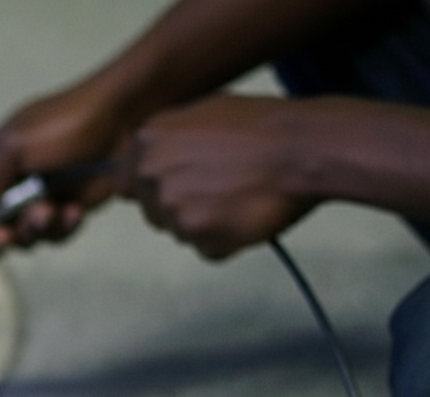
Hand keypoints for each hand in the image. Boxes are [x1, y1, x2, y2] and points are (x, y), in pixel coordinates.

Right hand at [0, 81, 129, 266]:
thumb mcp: (17, 146)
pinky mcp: (66, 210)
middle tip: (7, 234)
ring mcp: (38, 201)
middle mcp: (9, 187)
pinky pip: (55, 235)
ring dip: (36, 228)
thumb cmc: (65, 122)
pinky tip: (75, 209)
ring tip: (51, 209)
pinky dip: (64, 227)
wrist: (124, 119)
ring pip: (25, 238)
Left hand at [118, 94, 319, 259]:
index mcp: (147, 140)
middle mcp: (150, 172)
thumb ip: (167, 141)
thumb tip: (148, 163)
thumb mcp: (202, 113)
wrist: (303, 146)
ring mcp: (171, 205)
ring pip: (178, 232)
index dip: (153, 189)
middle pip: (152, 211)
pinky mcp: (197, 232)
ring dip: (205, 226)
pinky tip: (247, 217)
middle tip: (221, 193)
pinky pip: (205, 250)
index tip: (179, 188)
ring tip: (239, 200)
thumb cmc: (262, 126)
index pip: (126, 183)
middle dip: (180, 208)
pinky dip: (225, 242)